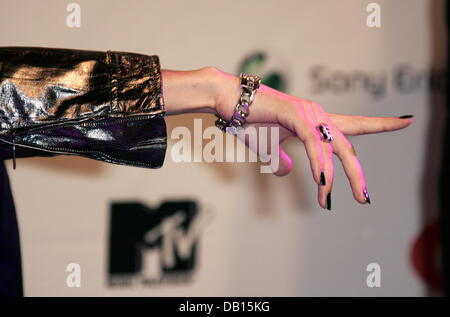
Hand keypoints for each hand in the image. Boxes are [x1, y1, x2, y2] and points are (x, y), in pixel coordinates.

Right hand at [211, 68, 412, 208]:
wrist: (229, 101)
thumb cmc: (248, 121)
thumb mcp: (268, 148)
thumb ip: (279, 160)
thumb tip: (286, 172)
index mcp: (316, 122)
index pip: (354, 125)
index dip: (380, 124)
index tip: (406, 121)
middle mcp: (318, 116)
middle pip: (347, 148)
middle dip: (358, 176)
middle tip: (365, 199)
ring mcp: (309, 114)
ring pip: (332, 150)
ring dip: (330, 179)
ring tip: (327, 202)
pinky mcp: (296, 115)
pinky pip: (314, 144)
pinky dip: (319, 164)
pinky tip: (321, 181)